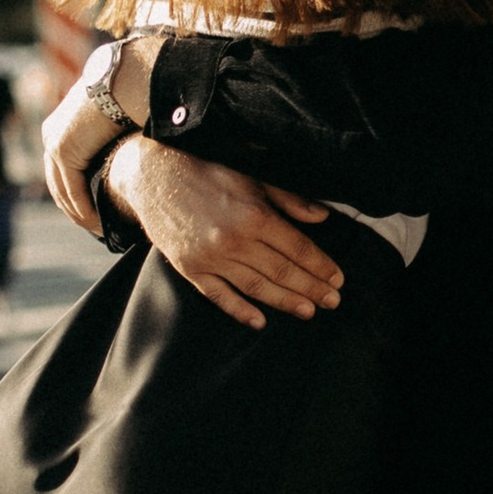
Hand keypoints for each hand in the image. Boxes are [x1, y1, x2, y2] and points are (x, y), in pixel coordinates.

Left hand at [41, 76, 115, 231]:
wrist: (125, 79)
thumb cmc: (127, 96)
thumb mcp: (114, 122)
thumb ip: (111, 140)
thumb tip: (126, 152)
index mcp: (60, 128)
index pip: (62, 170)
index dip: (76, 194)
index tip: (94, 212)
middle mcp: (51, 136)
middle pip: (58, 184)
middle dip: (75, 209)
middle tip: (96, 227)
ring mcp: (54, 143)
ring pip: (63, 191)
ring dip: (80, 214)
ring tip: (100, 230)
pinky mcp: (63, 149)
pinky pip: (72, 190)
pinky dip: (85, 210)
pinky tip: (99, 223)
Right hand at [103, 140, 342, 329]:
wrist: (154, 177)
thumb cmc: (207, 172)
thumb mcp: (252, 176)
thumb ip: (288, 199)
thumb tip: (323, 218)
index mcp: (254, 216)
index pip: (298, 249)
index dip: (321, 266)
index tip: (338, 279)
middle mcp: (234, 241)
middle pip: (282, 272)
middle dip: (312, 288)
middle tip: (332, 301)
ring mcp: (211, 259)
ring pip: (256, 288)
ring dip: (285, 302)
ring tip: (308, 311)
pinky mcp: (190, 269)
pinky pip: (219, 296)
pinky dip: (240, 311)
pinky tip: (259, 321)